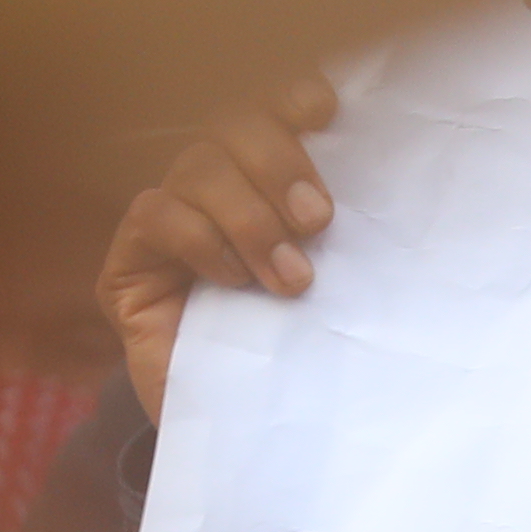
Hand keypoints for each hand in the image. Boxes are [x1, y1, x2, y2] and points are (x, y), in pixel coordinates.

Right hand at [100, 77, 340, 416]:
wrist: (252, 440)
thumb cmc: (306, 360)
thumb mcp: (342, 291)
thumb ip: (350, 237)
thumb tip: (402, 186)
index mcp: (268, 179)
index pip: (267, 107)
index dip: (287, 92)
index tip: (324, 106)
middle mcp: (212, 190)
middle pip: (228, 123)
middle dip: (278, 162)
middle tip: (320, 221)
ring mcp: (166, 223)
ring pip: (197, 167)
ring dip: (249, 216)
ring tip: (290, 278)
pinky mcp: (128, 265)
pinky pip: (157, 215)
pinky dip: (202, 242)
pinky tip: (235, 282)